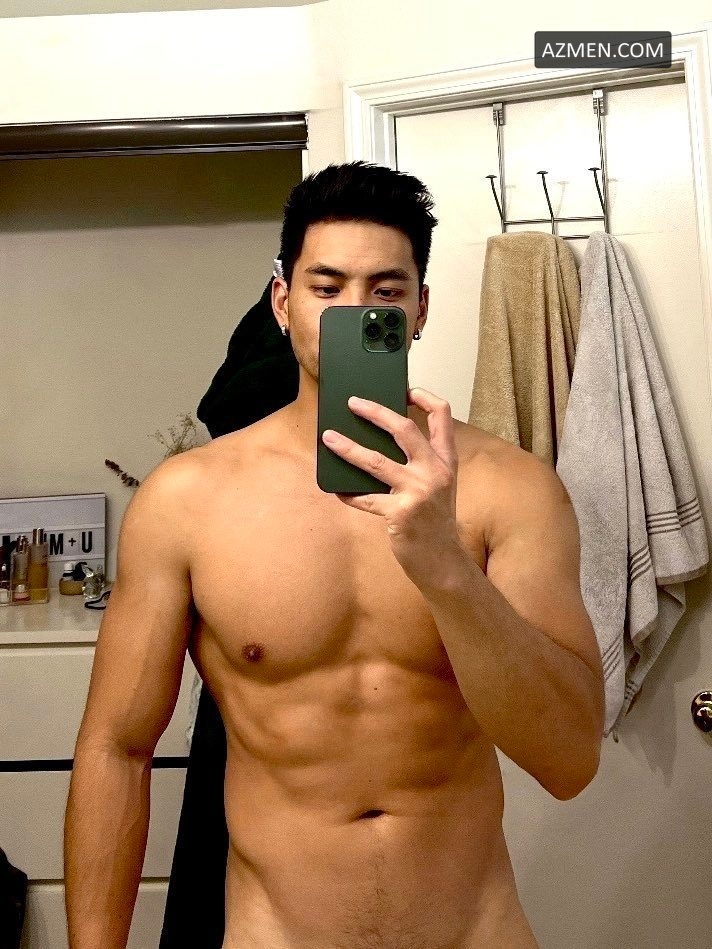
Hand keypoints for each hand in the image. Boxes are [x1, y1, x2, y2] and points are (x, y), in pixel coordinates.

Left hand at [321, 387, 464, 588]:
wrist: (443, 562)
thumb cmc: (435, 522)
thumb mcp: (439, 487)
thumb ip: (422, 463)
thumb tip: (381, 441)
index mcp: (446, 461)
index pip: (442, 415)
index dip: (424, 396)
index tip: (406, 389)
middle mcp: (435, 472)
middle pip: (403, 429)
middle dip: (375, 411)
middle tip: (353, 403)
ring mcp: (418, 492)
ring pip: (375, 461)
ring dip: (348, 448)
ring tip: (329, 439)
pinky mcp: (400, 513)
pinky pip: (365, 498)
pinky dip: (348, 494)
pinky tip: (337, 491)